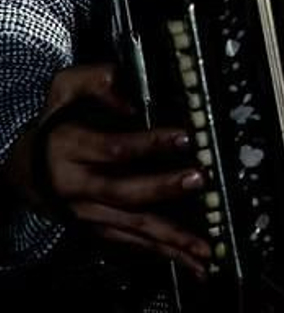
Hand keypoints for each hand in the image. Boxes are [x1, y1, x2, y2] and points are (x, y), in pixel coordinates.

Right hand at [1, 63, 210, 278]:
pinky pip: (133, 244)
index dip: (148, 143)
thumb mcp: (64, 90)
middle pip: (123, 191)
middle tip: (199, 179)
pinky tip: (192, 262)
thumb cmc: (55, 123)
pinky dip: (164, 254)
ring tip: (204, 246)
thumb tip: (125, 84)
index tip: (185, 136)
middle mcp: (77, 185)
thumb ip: (93, 80)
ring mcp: (87, 213)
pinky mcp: (97, 230)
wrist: (21, 169)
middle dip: (163, 188)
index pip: (112, 148)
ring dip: (170, 237)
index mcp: (71, 149)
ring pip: (131, 227)